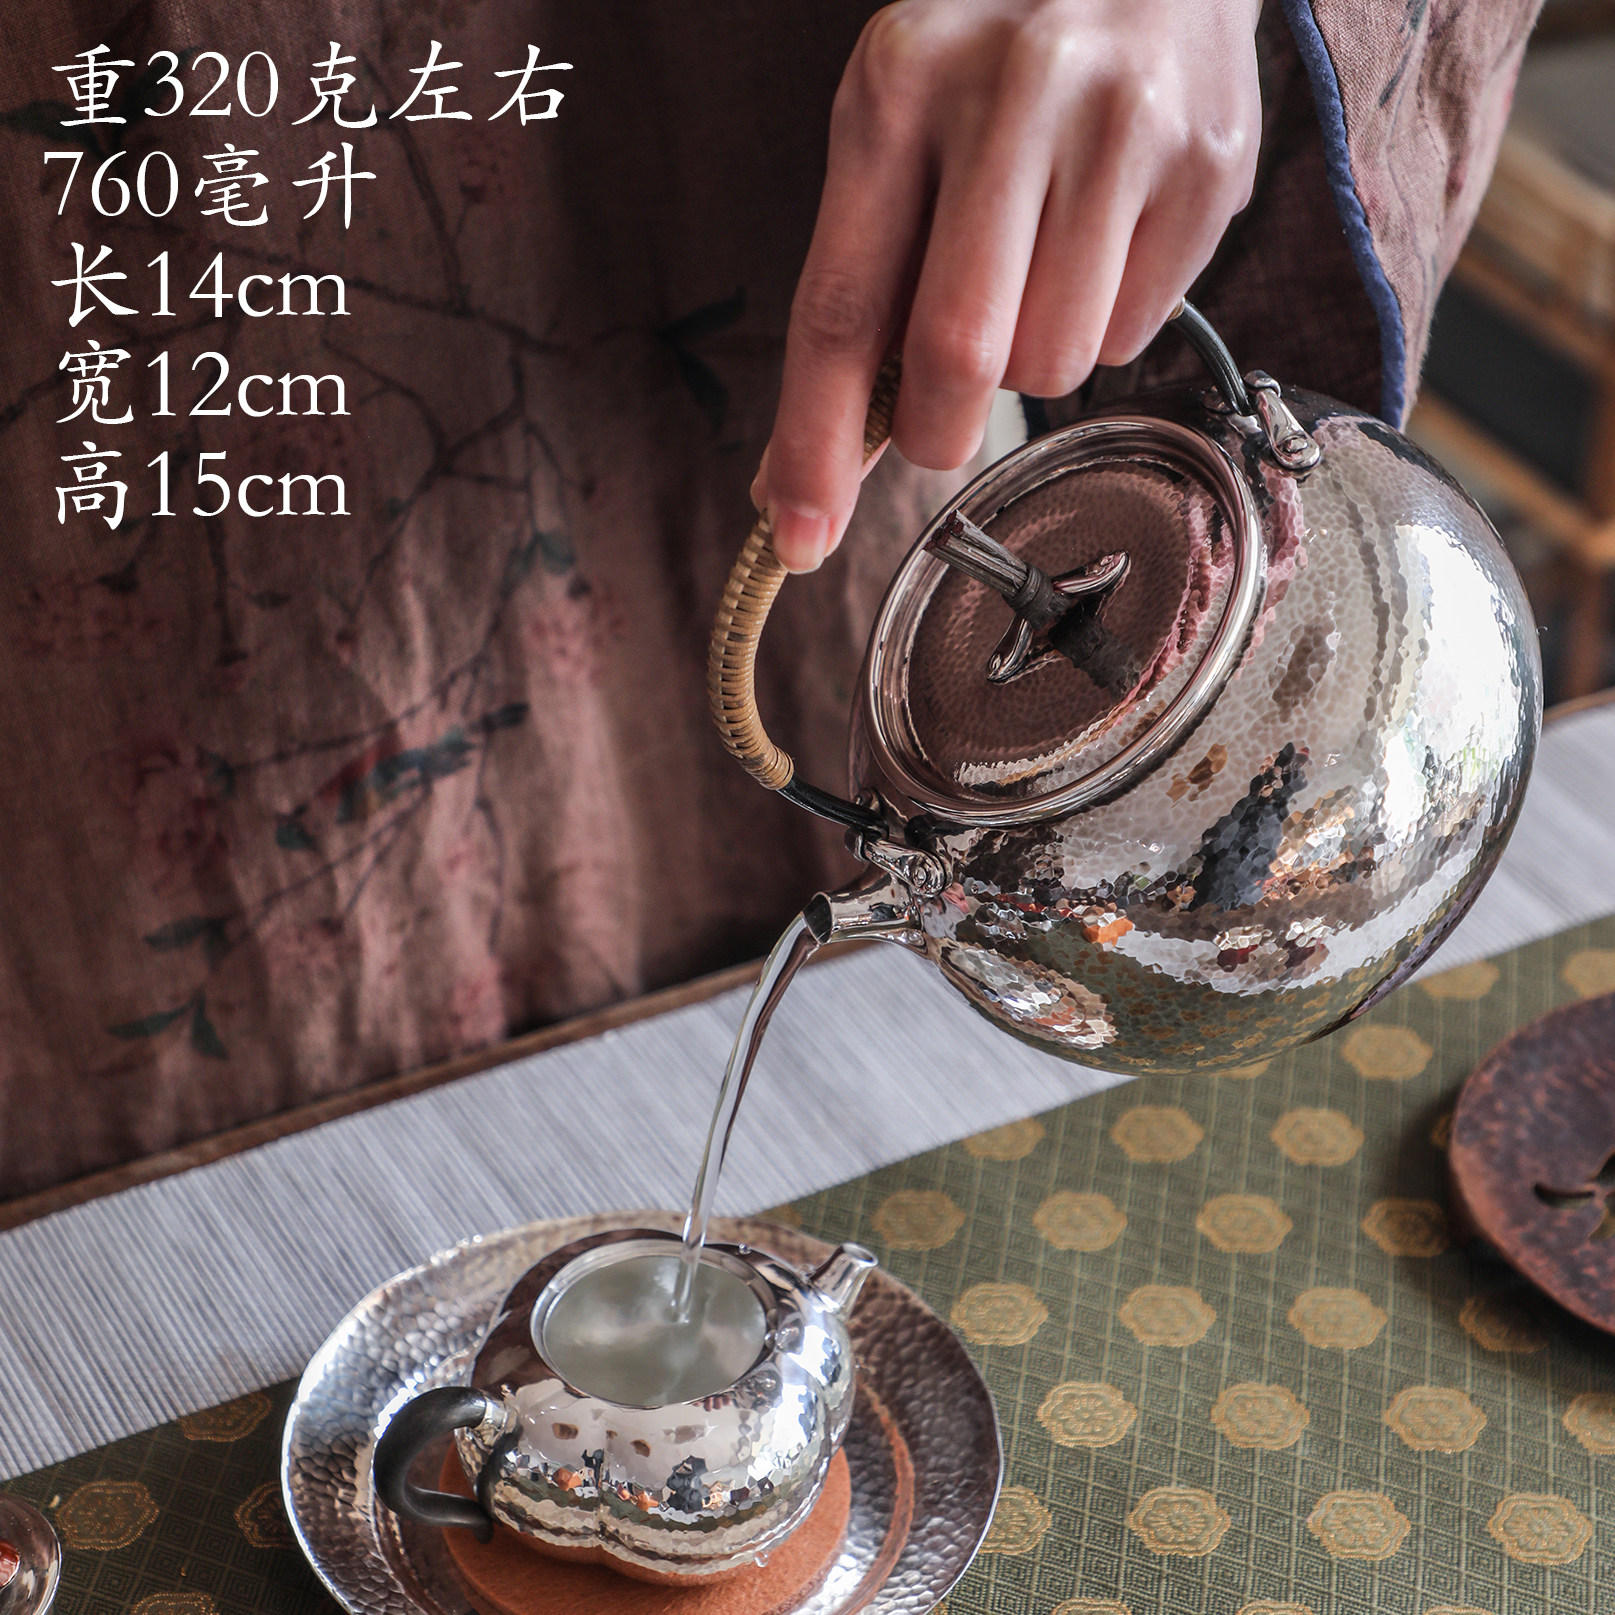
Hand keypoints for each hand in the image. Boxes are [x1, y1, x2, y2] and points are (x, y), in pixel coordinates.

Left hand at [755, 0, 1261, 571]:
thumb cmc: (993, 64)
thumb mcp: (896, 130)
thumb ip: (856, 292)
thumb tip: (800, 478)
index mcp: (901, 86)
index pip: (842, 306)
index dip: (815, 442)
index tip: (798, 538)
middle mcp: (1015, 92)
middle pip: (959, 353)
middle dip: (939, 427)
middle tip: (941, 415)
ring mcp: (1125, 126)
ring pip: (1056, 361)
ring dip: (1030, 361)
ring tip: (1039, 270)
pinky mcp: (1209, 166)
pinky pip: (1133, 334)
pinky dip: (1102, 324)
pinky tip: (1103, 242)